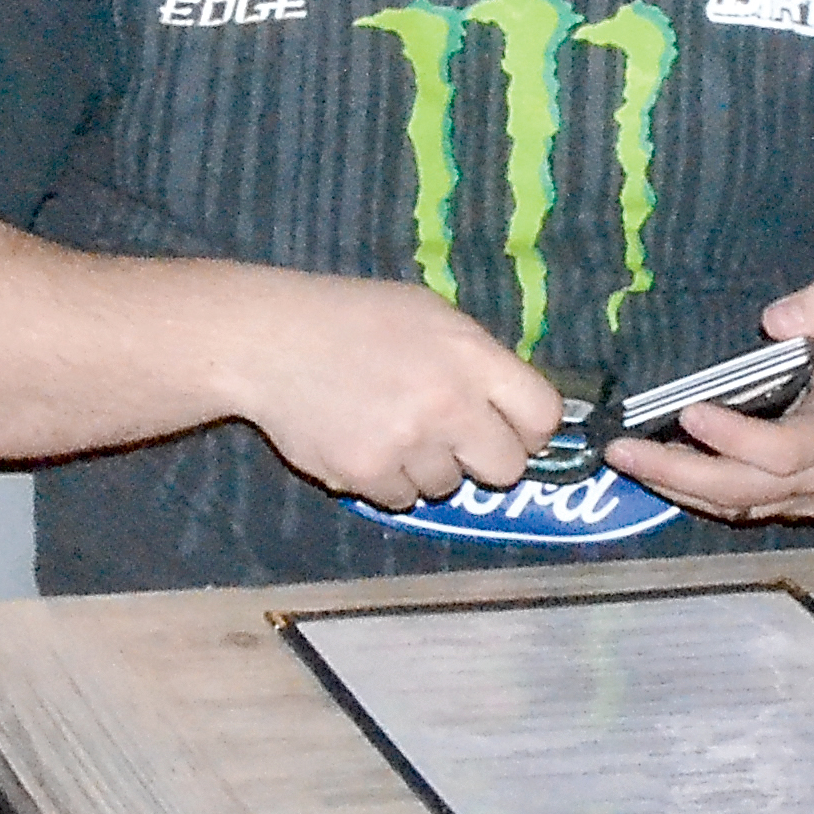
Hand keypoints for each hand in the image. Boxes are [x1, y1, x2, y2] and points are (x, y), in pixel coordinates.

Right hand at [215, 276, 564, 509]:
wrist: (271, 341)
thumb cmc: (355, 318)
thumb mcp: (429, 314)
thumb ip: (477, 360)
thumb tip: (514, 409)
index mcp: (470, 355)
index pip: (543, 416)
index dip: (532, 429)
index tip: (514, 429)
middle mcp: (448, 404)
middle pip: (507, 468)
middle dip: (486, 459)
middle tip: (455, 439)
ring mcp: (407, 444)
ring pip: (447, 486)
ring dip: (428, 467)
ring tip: (391, 427)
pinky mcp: (367, 475)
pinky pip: (401, 499)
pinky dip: (387, 479)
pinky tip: (363, 440)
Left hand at [604, 277, 813, 521]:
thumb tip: (773, 319)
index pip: (784, 451)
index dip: (735, 438)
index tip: (690, 410)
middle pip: (745, 491)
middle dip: (679, 473)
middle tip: (622, 450)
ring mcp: (808, 498)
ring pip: (736, 508)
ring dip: (677, 488)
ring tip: (626, 460)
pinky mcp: (793, 505)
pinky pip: (739, 510)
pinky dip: (694, 495)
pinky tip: (656, 472)